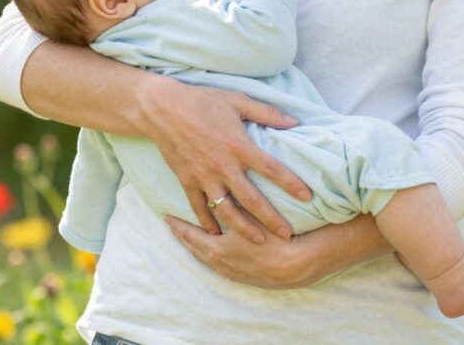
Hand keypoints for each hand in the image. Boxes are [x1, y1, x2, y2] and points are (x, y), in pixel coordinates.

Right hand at [138, 75, 311, 243]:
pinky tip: (216, 234)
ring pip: (226, 210)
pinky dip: (207, 223)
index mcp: (239, 145)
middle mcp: (223, 166)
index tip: (307, 196)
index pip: (271, 169)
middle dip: (271, 219)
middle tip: (287, 235)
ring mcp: (204, 177)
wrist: (163, 108)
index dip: (291, 183)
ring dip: (243, 228)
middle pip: (252, 199)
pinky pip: (198, 208)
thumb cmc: (203, 101)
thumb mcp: (238, 100)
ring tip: (258, 242)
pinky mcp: (186, 181)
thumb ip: (267, 113)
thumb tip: (295, 121)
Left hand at [164, 216, 316, 288]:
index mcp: (216, 247)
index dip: (178, 225)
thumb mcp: (250, 215)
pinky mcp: (244, 276)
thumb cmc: (273, 238)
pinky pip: (219, 265)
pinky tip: (214, 252)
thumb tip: (217, 186)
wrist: (297, 266)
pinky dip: (211, 255)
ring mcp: (231, 272)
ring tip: (190, 238)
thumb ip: (232, 203)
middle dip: (184, 237)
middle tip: (172, 227)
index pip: (191, 234)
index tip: (166, 218)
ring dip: (197, 247)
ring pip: (207, 258)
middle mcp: (219, 263)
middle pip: (195, 248)